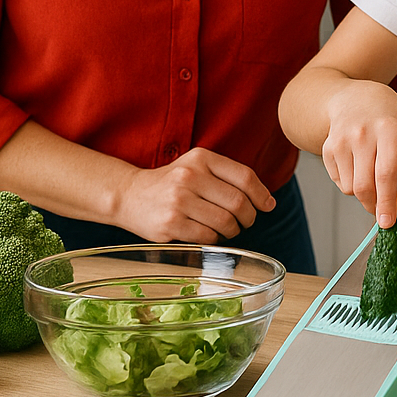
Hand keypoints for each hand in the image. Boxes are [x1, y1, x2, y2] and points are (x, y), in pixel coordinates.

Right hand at [115, 147, 274, 243]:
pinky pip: (207, 236)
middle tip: (245, 222)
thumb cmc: (172, 183)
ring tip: (227, 229)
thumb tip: (267, 202)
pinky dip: (215, 238)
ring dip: (232, 230)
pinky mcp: (170, 223)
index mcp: (201, 158)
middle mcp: (190, 176)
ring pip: (225, 222)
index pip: (245, 177)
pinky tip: (209, 233)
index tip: (267, 206)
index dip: (262, 195)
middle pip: (238, 202)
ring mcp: (178, 200)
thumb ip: (229, 177)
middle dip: (248, 217)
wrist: (128, 194)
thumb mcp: (197, 167)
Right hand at [320, 79, 396, 226]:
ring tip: (375, 175)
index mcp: (390, 131)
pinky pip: (340, 183)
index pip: (386, 174)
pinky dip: (352, 185)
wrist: (355, 98)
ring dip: (366, 195)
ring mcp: (341, 142)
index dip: (387, 202)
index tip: (389, 222)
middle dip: (377, 207)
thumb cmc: (391, 120)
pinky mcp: (327, 149)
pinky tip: (360, 166)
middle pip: (365, 188)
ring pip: (351, 190)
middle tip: (388, 211)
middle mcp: (362, 135)